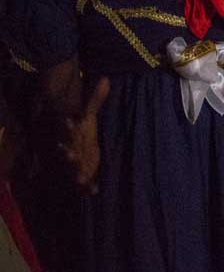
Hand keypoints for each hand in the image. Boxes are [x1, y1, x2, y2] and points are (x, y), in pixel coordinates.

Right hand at [59, 77, 109, 194]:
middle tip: (72, 160)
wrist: (73, 145)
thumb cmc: (82, 129)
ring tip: (80, 180)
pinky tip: (94, 192)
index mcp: (74, 134)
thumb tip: (106, 79)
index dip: (68, 128)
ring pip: (73, 168)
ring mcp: (75, 161)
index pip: (70, 130)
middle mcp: (72, 148)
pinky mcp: (82, 171)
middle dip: (70, 157)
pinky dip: (88, 187)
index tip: (68, 126)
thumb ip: (96, 98)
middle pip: (69, 152)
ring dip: (76, 173)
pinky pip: (84, 181)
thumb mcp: (88, 114)